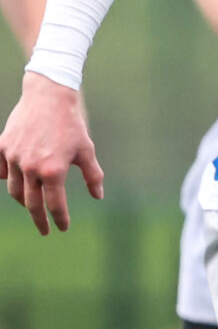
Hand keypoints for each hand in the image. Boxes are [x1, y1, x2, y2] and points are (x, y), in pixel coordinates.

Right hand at [0, 73, 103, 234]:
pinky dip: (7, 180)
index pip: (55, 204)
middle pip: (32, 203)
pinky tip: (15, 184)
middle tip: (44, 231)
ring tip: (33, 206)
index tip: (63, 228)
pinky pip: (0, 171)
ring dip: (24, 202)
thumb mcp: (87, 151)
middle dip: (39, 220)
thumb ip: (92, 176)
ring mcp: (13, 157)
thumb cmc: (71, 125)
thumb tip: (98, 196)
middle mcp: (30, 167)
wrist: (48, 97)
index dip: (60, 219)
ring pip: (14, 190)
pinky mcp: (2, 147)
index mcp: (53, 171)